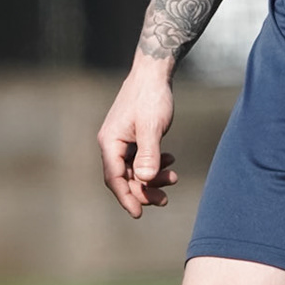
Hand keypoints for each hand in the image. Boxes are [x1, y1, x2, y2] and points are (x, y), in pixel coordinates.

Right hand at [98, 58, 178, 218]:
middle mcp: (112, 142)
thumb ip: (149, 154)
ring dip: (152, 177)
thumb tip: (146, 180)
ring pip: (134, 169)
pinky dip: (154, 163)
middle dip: (144, 190)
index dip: (126, 197)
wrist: (154, 71)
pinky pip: (140, 158)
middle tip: (164, 200)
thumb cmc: (152, 97)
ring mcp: (122, 139)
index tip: (138, 214)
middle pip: (124, 177)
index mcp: (110, 141)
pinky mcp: (133, 135)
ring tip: (174, 178)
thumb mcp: (152, 127)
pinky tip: (171, 161)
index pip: (114, 178)